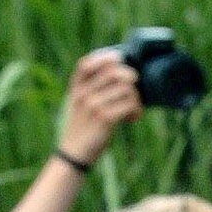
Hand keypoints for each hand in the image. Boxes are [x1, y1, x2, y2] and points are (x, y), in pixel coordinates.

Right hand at [58, 50, 142, 165]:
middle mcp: (83, 93)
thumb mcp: (80, 106)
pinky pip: (129, 106)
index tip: (120, 59)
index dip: (105, 57)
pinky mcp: (105, 119)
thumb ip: (92, 92)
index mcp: (76, 88)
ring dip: (137, 101)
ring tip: (134, 112)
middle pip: (113, 73)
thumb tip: (120, 80)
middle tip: (135, 93)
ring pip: (126, 90)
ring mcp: (93, 105)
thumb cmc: (83, 130)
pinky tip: (132, 119)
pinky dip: (136, 112)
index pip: (86, 64)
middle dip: (130, 80)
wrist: (74, 154)